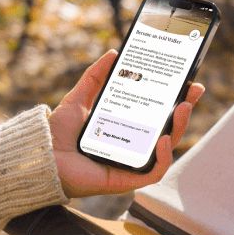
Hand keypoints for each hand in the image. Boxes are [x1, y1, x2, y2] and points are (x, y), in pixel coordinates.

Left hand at [49, 50, 204, 197]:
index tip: (188, 82)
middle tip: (192, 91)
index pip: (158, 115)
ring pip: (167, 149)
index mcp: (126, 129)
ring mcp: (132, 164)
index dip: (176, 100)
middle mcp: (133, 147)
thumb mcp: (79, 98)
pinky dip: (164, 157)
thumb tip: (113, 54)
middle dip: (185, 110)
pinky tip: (163, 139)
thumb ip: (95, 78)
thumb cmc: (59, 134)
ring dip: (180, 129)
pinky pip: (154, 172)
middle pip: (169, 130)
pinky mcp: (127, 180)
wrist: (40, 156)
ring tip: (183, 109)